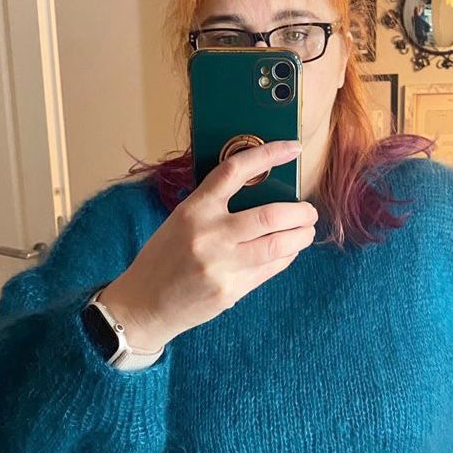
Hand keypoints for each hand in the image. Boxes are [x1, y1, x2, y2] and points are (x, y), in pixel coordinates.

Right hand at [101, 139, 315, 348]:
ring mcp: (221, 265)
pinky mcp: (230, 290)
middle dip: (300, 212)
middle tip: (309, 211)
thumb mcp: (181, 221)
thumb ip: (215, 207)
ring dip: (301, 236)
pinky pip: (270, 269)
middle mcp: (209, 234)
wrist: (144, 303)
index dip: (269, 155)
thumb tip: (264, 193)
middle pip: (271, 215)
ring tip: (307, 231)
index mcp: (194, 209)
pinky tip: (288, 251)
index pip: (236, 171)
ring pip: (278, 245)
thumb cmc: (164, 257)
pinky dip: (286, 257)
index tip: (292, 148)